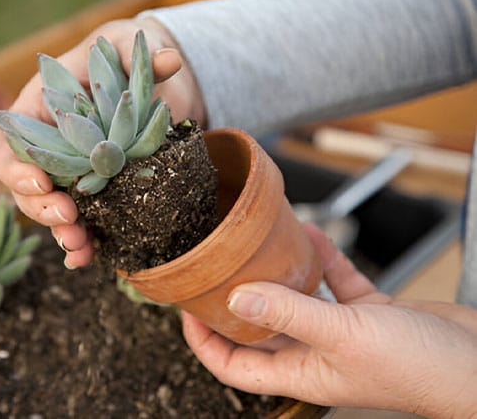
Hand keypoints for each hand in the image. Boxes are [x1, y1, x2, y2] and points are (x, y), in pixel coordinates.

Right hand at [0, 17, 205, 267]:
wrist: (145, 81)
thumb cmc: (122, 56)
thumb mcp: (127, 47)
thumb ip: (137, 53)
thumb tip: (168, 60)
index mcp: (39, 109)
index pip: (9, 142)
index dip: (16, 167)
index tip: (42, 182)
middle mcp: (48, 145)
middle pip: (25, 185)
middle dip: (39, 207)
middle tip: (67, 218)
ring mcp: (69, 171)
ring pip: (49, 209)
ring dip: (60, 232)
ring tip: (80, 247)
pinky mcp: (94, 190)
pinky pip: (80, 219)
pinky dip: (82, 241)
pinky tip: (91, 257)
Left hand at [182, 224, 476, 417]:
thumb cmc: (422, 367)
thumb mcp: (346, 335)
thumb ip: (290, 313)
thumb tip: (237, 297)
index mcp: (302, 372)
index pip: (234, 366)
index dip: (204, 341)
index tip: (186, 309)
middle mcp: (316, 354)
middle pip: (260, 330)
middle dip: (235, 300)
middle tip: (214, 269)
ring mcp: (343, 334)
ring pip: (297, 302)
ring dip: (280, 274)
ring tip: (258, 245)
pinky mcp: (370, 315)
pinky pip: (335, 285)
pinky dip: (322, 262)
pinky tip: (311, 236)